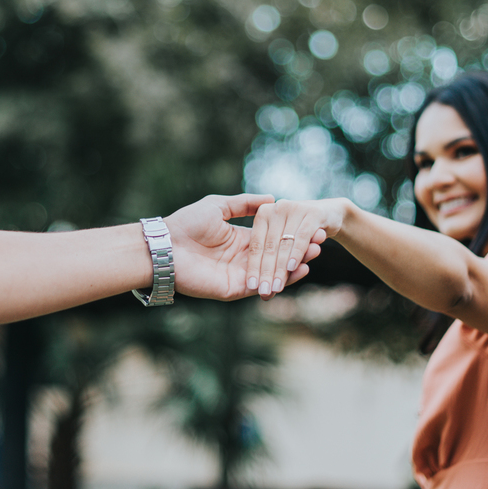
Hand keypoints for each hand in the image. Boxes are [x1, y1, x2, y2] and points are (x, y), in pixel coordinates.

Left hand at [164, 194, 323, 301]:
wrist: (166, 246)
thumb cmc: (187, 224)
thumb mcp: (219, 206)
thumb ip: (244, 204)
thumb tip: (271, 199)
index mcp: (240, 239)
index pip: (272, 240)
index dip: (291, 234)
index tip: (311, 227)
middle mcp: (243, 258)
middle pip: (277, 257)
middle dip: (299, 250)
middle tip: (321, 241)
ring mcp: (241, 275)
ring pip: (274, 272)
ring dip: (295, 265)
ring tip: (315, 254)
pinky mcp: (235, 289)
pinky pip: (263, 286)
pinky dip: (282, 280)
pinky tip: (299, 270)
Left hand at [244, 198, 347, 299]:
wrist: (330, 214)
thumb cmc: (300, 231)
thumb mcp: (281, 238)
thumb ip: (268, 254)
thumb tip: (256, 289)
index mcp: (264, 214)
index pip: (256, 245)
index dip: (254, 266)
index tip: (251, 286)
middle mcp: (277, 208)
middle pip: (269, 246)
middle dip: (266, 272)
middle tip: (264, 292)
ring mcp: (295, 208)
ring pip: (284, 244)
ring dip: (280, 268)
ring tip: (276, 288)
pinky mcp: (313, 213)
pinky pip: (302, 237)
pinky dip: (296, 253)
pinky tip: (292, 268)